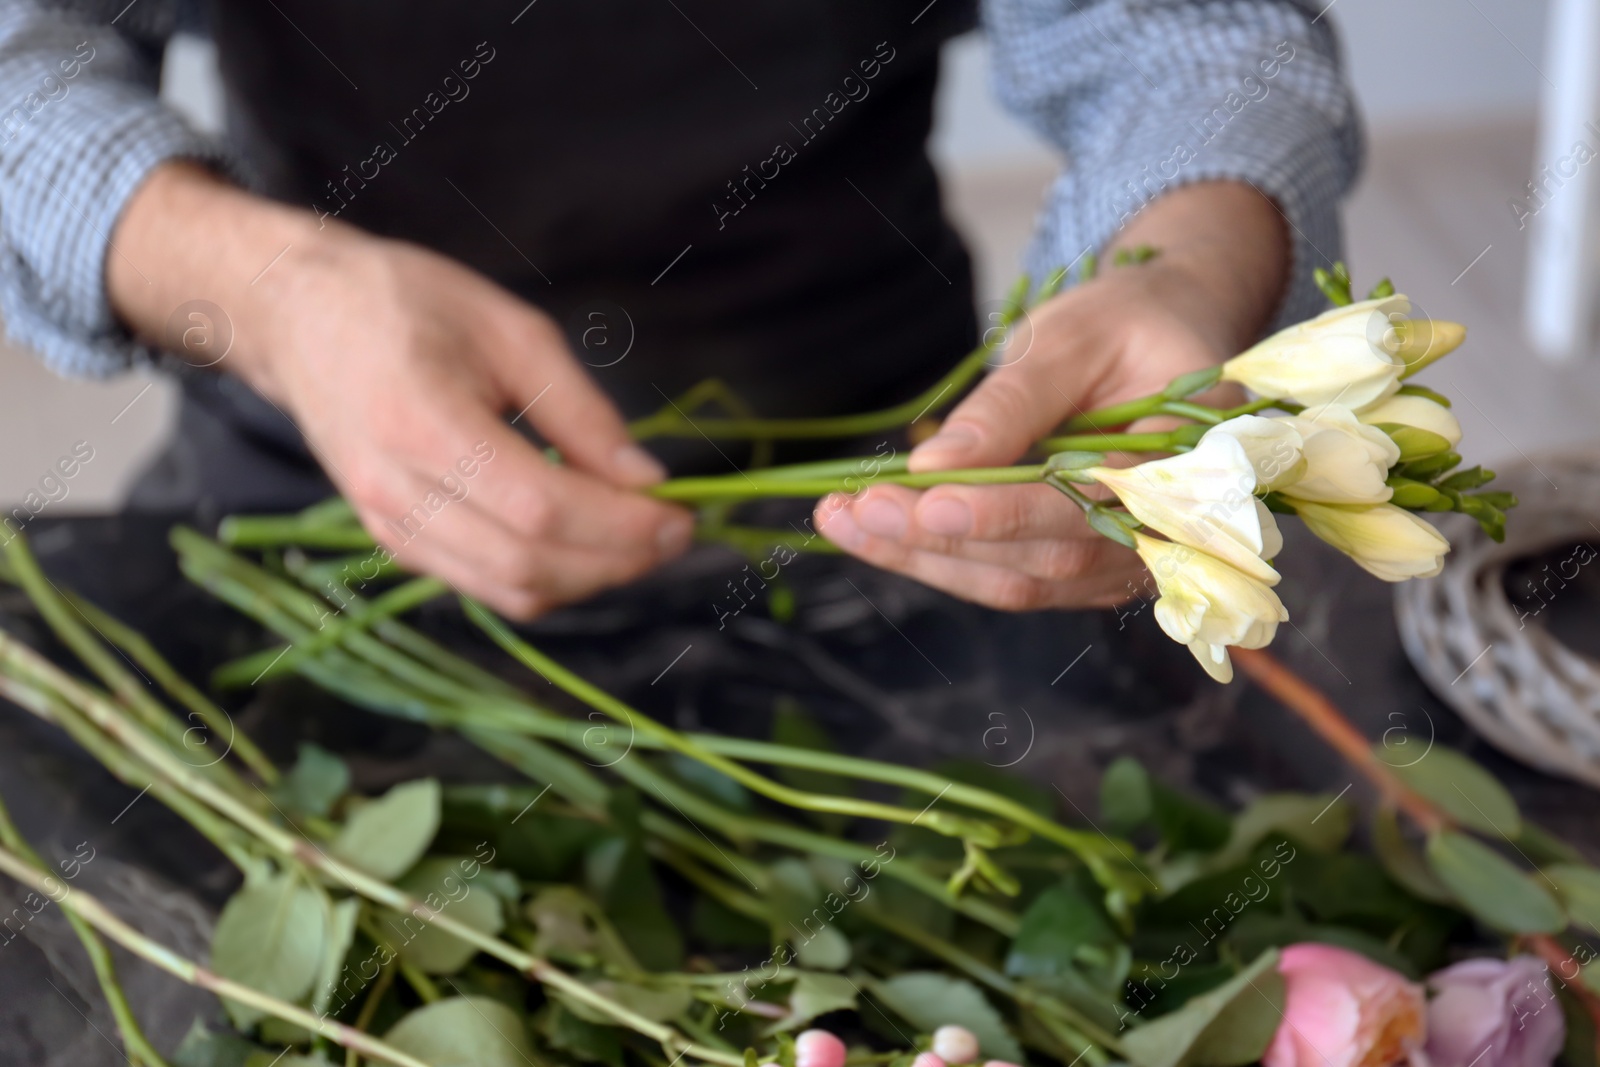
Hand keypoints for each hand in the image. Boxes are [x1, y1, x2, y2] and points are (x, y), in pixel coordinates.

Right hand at [109, 164, 692, 617]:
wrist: (299, 316)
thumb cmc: (405, 303)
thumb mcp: (511, 330)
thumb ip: (581, 412)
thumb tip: (647, 481)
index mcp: (422, 424)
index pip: (539, 509)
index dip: (621, 526)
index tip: (681, 516)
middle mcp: (396, 492)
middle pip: (527, 564)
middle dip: (618, 560)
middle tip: (676, 533)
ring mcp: (386, 526)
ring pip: (508, 590)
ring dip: (589, 579)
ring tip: (641, 541)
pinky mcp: (392, 543)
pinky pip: (483, 585)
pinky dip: (547, 579)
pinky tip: (585, 544)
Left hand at [814, 181, 1289, 610]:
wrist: (1164, 338)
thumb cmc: (1124, 325)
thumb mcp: (1072, 336)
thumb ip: (1014, 403)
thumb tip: (936, 465)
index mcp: (1190, 460)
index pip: (1090, 504)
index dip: (1004, 513)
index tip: (922, 501)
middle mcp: (1169, 530)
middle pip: (1047, 558)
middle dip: (941, 540)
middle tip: (854, 509)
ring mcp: (1127, 561)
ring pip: (1020, 583)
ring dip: (924, 560)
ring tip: (841, 520)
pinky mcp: (1086, 570)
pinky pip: (1010, 580)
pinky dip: (938, 560)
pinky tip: (874, 533)